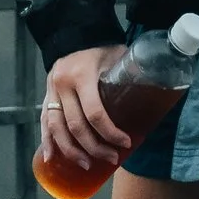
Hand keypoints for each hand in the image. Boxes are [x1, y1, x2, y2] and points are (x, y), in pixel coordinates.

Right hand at [40, 47, 129, 177]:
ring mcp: (51, 91)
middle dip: (94, 147)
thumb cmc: (102, 48)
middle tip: (111, 158)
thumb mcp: (118, 58)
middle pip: (76, 126)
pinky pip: (44, 122)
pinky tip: (50, 158)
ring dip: (71, 151)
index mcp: (82, 75)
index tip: (125, 143)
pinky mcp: (46, 96)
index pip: (94, 113)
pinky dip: (47, 141)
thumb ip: (130, 77)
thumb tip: (154, 103)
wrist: (75, 34)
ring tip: (86, 165)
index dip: (110, 132)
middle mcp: (63, 85)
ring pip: (57, 128)